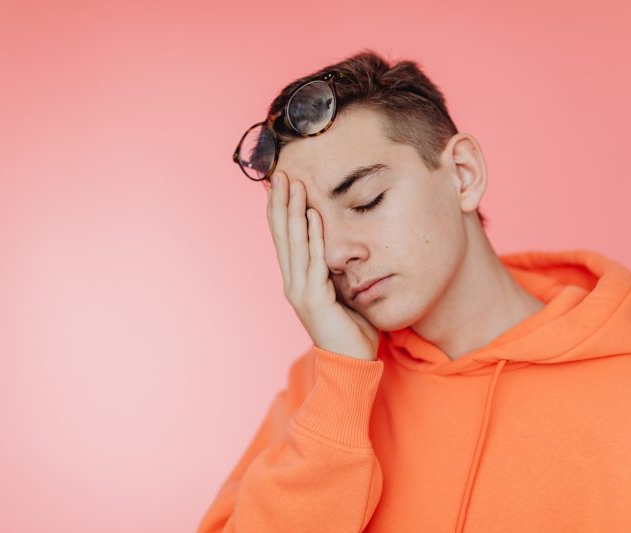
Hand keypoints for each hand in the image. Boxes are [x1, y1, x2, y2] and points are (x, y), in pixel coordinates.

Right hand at [266, 171, 379, 360]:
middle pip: (283, 236)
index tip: (281, 185)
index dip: (281, 212)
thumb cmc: (349, 330)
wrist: (350, 364)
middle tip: (280, 175)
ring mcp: (301, 291)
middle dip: (281, 204)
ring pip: (294, 244)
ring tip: (293, 186)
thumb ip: (334, 272)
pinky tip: (310, 216)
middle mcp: (293, 283)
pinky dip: (312, 237)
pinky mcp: (315, 299)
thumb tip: (339, 250)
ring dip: (293, 212)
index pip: (285, 239)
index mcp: (297, 281)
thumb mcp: (340, 294)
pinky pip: (314, 261)